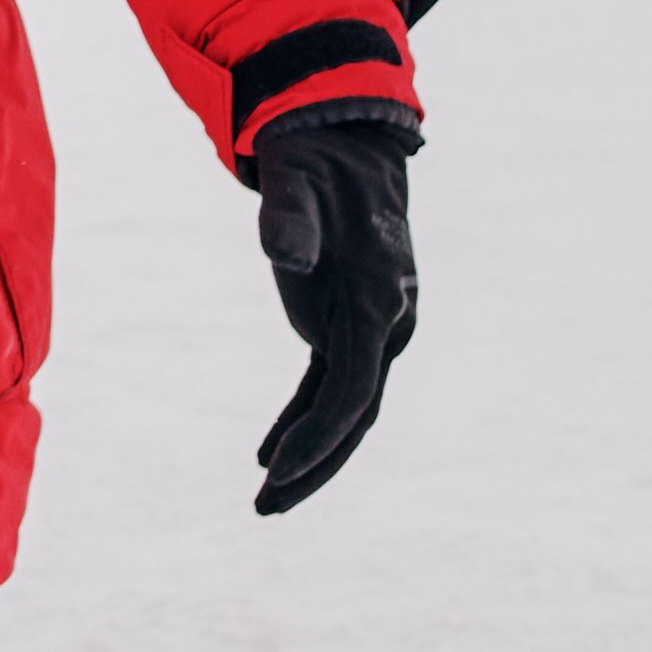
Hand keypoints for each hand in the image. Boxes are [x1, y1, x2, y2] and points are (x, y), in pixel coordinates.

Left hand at [243, 95, 419, 512]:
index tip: (278, 468)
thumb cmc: (318, 164)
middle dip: (314, 466)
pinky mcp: (349, 326)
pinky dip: (301, 421)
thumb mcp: (296, 183)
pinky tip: (267, 453)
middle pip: (356, 415)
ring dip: (309, 456)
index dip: (319, 434)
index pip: (354, 388)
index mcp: (383, 301)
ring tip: (264, 501)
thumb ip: (289, 219)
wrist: (342, 145)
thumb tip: (284, 252)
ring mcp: (372, 329)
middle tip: (264, 506)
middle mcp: (388, 324)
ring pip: (345, 410)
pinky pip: (327, 389)